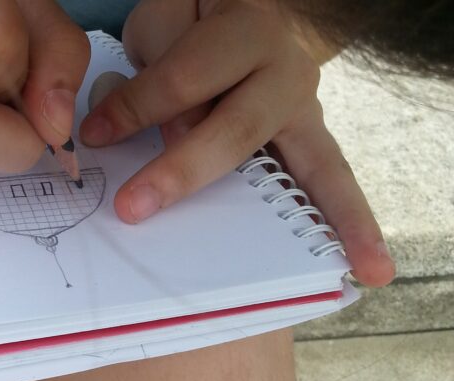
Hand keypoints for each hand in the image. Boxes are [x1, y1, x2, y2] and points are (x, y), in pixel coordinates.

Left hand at [80, 0, 394, 286]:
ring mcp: (306, 109)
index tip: (94, 135)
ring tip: (366, 272)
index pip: (186, 78)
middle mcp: (286, 70)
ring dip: (330, 218)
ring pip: (314, 166)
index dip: (136, 108)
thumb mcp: (167, 23)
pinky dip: (349, 222)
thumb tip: (178, 137)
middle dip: (182, 171)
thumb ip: (166, 70)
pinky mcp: (309, 138)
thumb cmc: (193, 24)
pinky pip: (332, 181)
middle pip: (235, 129)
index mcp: (245, 29)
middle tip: (132, 209)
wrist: (235, 15)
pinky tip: (368, 265)